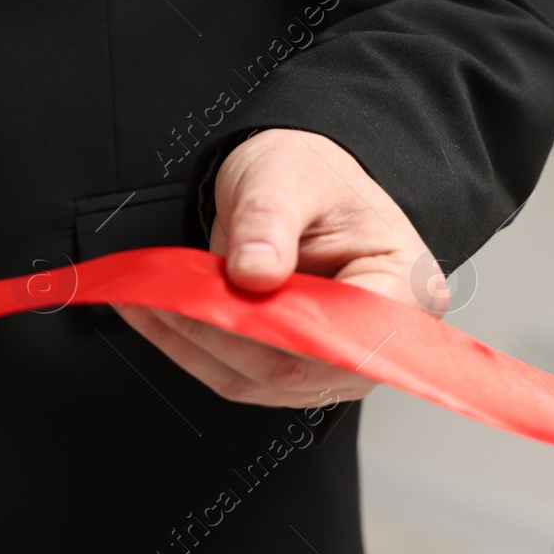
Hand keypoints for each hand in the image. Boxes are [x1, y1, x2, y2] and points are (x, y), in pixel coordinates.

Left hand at [114, 128, 444, 407]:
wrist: (294, 180)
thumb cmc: (310, 174)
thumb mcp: (286, 177)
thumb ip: (269, 223)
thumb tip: (254, 274)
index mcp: (404, 285)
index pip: (354, 336)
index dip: (288, 332)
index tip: (229, 307)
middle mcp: (378, 337)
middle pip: (298, 367)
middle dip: (223, 335)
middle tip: (167, 299)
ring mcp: (334, 360)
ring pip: (258, 379)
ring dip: (194, 345)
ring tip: (149, 302)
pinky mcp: (292, 365)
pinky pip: (237, 373)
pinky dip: (190, 347)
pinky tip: (157, 316)